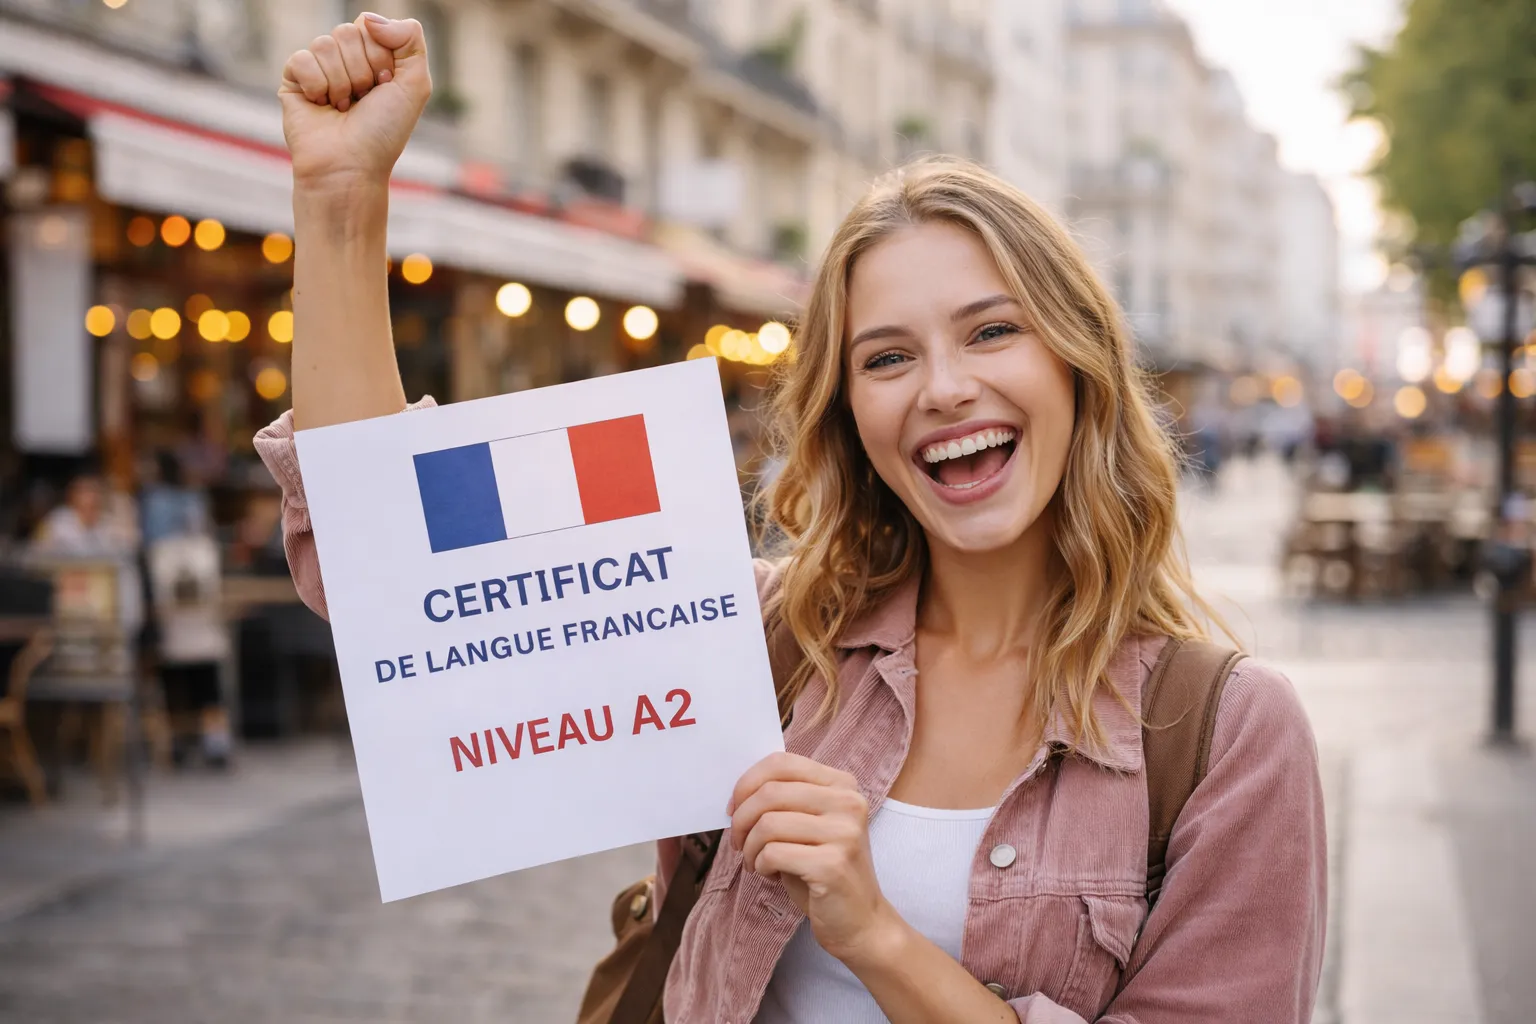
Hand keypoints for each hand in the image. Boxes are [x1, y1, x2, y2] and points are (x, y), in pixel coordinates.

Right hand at [279, 14, 430, 190]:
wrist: (351, 166)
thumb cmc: (383, 132)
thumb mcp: (415, 84)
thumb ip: (410, 39)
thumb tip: (369, 19)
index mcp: (373, 57)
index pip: (370, 26)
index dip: (381, 57)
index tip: (385, 87)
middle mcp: (345, 60)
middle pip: (348, 32)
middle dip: (361, 70)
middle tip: (362, 100)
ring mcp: (318, 68)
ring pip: (325, 44)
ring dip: (341, 82)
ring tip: (343, 108)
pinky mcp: (293, 80)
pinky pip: (302, 59)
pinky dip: (316, 86)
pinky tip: (321, 106)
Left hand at [729, 753, 897, 964]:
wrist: (861, 921)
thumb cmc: (823, 870)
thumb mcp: (808, 824)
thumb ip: (784, 799)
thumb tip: (737, 791)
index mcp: (842, 784)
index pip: (782, 762)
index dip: (747, 783)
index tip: (733, 808)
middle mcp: (848, 802)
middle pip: (770, 792)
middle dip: (741, 819)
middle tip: (738, 842)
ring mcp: (844, 833)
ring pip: (768, 823)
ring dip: (748, 847)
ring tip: (754, 861)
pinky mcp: (833, 864)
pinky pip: (773, 853)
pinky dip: (760, 865)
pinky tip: (769, 874)